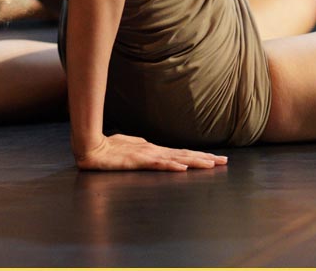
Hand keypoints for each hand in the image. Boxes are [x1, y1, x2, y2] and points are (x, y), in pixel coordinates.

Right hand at [74, 134, 227, 171]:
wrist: (90, 147)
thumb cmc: (108, 148)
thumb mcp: (130, 150)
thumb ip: (143, 151)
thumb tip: (155, 151)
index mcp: (153, 150)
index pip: (181, 154)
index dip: (199, 156)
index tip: (216, 159)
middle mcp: (154, 151)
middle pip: (184, 154)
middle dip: (205, 158)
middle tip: (225, 161)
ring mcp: (146, 155)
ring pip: (176, 157)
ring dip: (195, 161)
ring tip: (211, 164)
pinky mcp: (136, 161)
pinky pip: (157, 163)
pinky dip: (171, 165)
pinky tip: (182, 167)